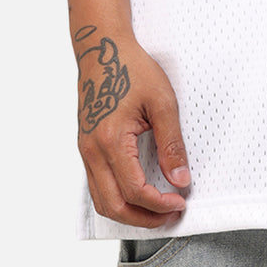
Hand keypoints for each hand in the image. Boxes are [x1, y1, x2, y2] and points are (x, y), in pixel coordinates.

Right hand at [75, 28, 190, 227]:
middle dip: (144, 218)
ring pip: (102, 200)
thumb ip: (171, 143)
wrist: (102, 48)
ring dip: (129, 212)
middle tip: (171, 214)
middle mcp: (92, 151)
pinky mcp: (86, 147)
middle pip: (114, 205)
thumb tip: (180, 179)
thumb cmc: (131, 68)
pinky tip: (138, 193)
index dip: (159, 204)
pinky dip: (117, 198)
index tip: (180, 201)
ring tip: (157, 208)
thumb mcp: (161, 101)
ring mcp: (85, 151)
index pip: (134, 190)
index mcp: (110, 140)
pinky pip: (97, 185)